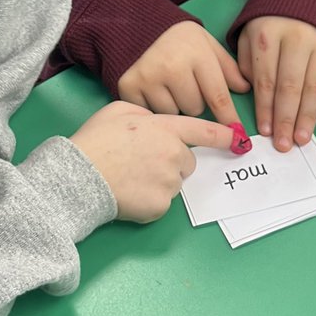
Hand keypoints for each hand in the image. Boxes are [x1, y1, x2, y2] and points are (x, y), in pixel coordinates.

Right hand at [70, 101, 234, 222]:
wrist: (78, 177)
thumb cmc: (95, 141)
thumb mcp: (118, 110)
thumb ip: (143, 112)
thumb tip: (152, 121)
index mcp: (164, 128)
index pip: (202, 131)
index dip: (222, 135)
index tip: (238, 140)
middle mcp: (172, 154)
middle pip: (187, 162)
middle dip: (171, 162)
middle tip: (142, 162)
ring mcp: (168, 182)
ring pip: (174, 183)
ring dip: (159, 181)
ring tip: (129, 177)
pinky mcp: (160, 206)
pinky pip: (162, 202)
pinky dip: (149, 200)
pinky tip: (128, 192)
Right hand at [117, 22, 249, 123]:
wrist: (134, 24)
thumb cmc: (175, 37)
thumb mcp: (206, 43)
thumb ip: (226, 67)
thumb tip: (244, 89)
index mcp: (196, 53)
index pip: (218, 96)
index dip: (228, 118)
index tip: (237, 136)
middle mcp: (172, 66)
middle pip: (195, 108)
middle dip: (193, 101)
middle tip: (183, 83)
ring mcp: (148, 77)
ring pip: (172, 113)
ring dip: (172, 105)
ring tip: (165, 85)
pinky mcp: (129, 86)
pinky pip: (150, 112)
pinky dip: (152, 106)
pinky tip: (150, 89)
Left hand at [237, 17, 315, 152]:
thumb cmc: (271, 21)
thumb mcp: (248, 33)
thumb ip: (246, 61)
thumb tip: (252, 92)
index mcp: (268, 35)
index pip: (266, 79)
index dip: (265, 108)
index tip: (265, 131)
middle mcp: (296, 39)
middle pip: (290, 86)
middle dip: (286, 118)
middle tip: (284, 144)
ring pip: (315, 84)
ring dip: (309, 114)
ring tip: (302, 138)